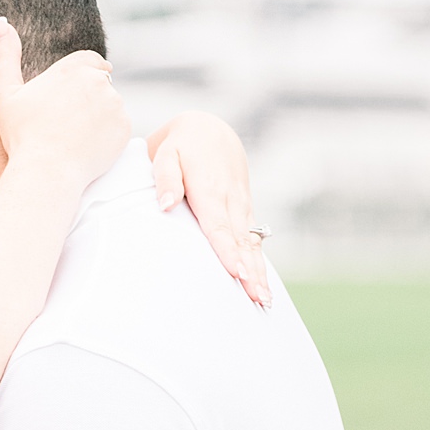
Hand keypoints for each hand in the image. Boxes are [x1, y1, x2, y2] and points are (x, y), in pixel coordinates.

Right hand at [0, 18, 130, 184]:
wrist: (46, 171)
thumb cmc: (22, 134)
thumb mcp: (6, 93)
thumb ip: (7, 54)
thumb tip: (3, 22)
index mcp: (73, 68)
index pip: (89, 60)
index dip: (81, 75)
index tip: (70, 94)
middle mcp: (98, 80)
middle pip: (101, 81)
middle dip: (89, 95)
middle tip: (68, 120)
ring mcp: (115, 103)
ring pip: (110, 103)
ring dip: (99, 113)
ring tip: (76, 135)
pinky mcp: (124, 126)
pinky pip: (118, 125)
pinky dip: (108, 133)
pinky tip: (87, 145)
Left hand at [151, 112, 269, 307]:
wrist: (210, 130)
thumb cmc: (181, 146)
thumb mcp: (166, 154)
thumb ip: (166, 179)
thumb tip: (165, 205)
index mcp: (209, 189)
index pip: (218, 226)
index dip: (227, 250)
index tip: (235, 272)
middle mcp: (230, 199)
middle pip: (241, 241)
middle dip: (250, 271)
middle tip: (257, 298)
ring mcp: (241, 206)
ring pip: (251, 243)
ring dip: (259, 271)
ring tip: (264, 300)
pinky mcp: (245, 210)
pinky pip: (253, 239)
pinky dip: (259, 261)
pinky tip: (262, 284)